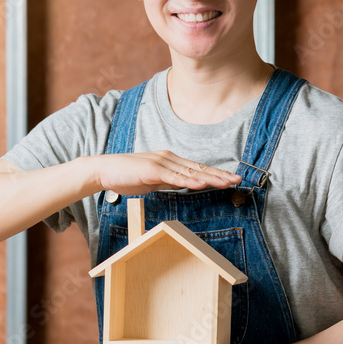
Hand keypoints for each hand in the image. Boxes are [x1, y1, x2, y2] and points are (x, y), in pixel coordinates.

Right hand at [92, 151, 240, 195]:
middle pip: (199, 168)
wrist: (104, 170)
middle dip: (220, 175)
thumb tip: (186, 184)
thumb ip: (169, 181)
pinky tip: (203, 183)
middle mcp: (169, 159)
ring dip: (211, 178)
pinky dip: (190, 180)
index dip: (216, 174)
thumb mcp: (154, 181)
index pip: (197, 168)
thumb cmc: (127, 176)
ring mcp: (162, 163)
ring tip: (227, 182)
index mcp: (171, 161)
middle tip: (238, 180)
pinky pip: (175, 177)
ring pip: (191, 172)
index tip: (231, 179)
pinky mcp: (152, 170)